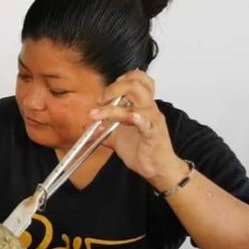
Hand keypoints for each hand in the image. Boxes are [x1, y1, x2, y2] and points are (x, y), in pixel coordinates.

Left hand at [90, 69, 186, 189]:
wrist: (159, 169)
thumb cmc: (144, 150)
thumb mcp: (118, 139)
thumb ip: (104, 132)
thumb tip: (90, 129)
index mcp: (142, 106)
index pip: (138, 79)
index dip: (121, 79)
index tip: (104, 94)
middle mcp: (149, 109)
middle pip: (136, 84)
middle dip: (113, 88)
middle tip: (99, 101)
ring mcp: (152, 120)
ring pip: (138, 102)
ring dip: (114, 106)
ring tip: (98, 114)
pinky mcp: (154, 134)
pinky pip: (148, 123)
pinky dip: (138, 118)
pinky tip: (130, 117)